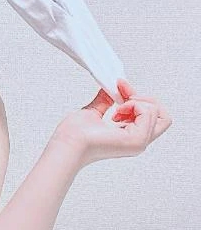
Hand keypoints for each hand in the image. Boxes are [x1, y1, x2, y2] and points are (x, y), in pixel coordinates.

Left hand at [51, 78, 172, 166]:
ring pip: (158, 112)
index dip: (138, 96)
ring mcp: (138, 143)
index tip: (119, 85)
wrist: (66, 144)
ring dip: (137, 101)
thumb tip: (111, 88)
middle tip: (123, 96)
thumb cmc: (73, 135)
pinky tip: (117, 111)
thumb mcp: (93, 112)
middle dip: (145, 98)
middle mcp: (137, 142)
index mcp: (129, 137)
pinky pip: (148, 112)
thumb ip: (105, 101)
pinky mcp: (136, 141)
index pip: (151, 115)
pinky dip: (134, 104)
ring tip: (117, 108)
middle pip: (163, 116)